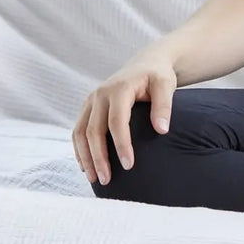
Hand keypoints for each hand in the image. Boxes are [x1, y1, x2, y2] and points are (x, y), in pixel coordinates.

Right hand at [72, 53, 177, 185]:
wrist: (146, 63)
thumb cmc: (157, 76)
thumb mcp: (166, 85)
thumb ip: (164, 106)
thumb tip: (161, 130)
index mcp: (119, 89)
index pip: (116, 121)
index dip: (121, 145)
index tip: (129, 166)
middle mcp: (100, 94)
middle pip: (93, 130)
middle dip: (98, 157)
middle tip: (107, 180)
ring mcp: (91, 100)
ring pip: (80, 132)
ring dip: (85, 157)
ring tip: (95, 179)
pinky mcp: (88, 106)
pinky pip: (78, 130)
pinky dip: (79, 149)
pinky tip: (86, 166)